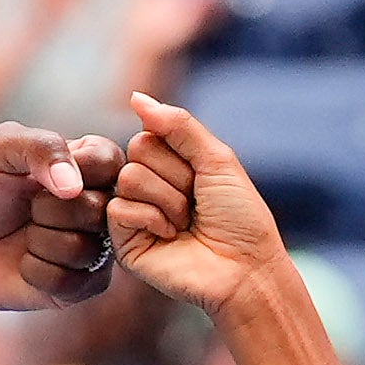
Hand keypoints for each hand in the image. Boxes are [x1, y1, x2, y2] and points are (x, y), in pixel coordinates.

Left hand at [0, 122, 126, 310]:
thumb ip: (40, 146)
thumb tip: (74, 186)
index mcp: (90, 163)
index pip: (110, 161)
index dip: (73, 169)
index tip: (37, 175)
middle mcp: (101, 204)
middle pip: (100, 208)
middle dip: (47, 208)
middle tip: (27, 209)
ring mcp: (96, 247)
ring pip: (84, 248)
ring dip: (38, 242)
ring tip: (24, 235)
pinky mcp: (83, 285)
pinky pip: (69, 281)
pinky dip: (35, 271)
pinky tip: (24, 263)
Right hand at [109, 91, 284, 315]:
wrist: (245, 269)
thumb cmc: (240, 218)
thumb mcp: (216, 159)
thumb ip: (178, 124)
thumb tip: (135, 96)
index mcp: (169, 165)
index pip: (149, 133)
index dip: (180, 154)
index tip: (202, 180)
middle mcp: (147, 186)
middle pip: (137, 152)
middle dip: (175, 178)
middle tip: (195, 204)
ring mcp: (134, 213)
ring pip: (128, 178)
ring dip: (168, 201)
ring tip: (186, 223)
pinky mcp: (123, 241)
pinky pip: (119, 208)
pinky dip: (152, 220)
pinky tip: (171, 237)